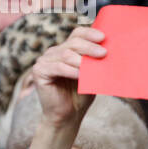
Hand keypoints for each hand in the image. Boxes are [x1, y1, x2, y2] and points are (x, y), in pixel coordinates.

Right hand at [26, 25, 102, 148]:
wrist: (68, 115)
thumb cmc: (80, 94)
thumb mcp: (91, 73)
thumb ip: (94, 60)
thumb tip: (109, 48)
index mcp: (65, 49)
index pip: (76, 34)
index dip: (89, 33)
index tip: (103, 38)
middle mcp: (53, 53)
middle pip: (72, 43)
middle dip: (89, 47)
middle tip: (103, 54)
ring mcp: (44, 61)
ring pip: (65, 54)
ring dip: (81, 60)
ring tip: (93, 68)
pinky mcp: (38, 72)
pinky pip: (57, 67)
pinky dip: (71, 71)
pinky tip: (81, 76)